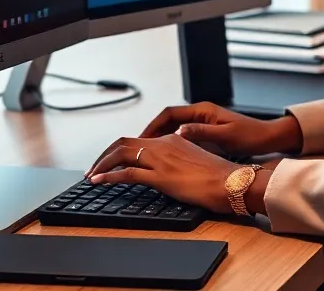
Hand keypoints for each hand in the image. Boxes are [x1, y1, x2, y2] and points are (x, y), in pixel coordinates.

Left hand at [87, 133, 269, 214]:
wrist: (232, 182)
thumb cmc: (220, 177)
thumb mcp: (195, 162)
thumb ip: (178, 161)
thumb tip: (167, 170)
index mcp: (173, 139)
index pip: (138, 139)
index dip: (118, 149)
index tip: (109, 160)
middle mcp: (164, 144)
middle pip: (123, 142)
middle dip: (104, 155)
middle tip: (92, 168)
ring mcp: (161, 159)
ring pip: (121, 154)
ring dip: (101, 165)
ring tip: (91, 176)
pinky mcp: (160, 176)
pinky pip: (127, 173)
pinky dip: (109, 176)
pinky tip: (99, 182)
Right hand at [141, 102, 302, 156]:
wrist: (268, 138)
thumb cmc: (250, 135)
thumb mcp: (225, 136)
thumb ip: (201, 133)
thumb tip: (178, 132)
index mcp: (202, 111)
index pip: (169, 114)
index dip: (152, 125)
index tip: (141, 138)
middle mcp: (200, 114)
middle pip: (167, 120)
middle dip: (152, 133)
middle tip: (138, 148)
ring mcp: (203, 122)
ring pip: (173, 128)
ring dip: (160, 139)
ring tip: (147, 154)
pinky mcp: (206, 132)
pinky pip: (182, 136)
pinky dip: (171, 144)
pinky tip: (167, 157)